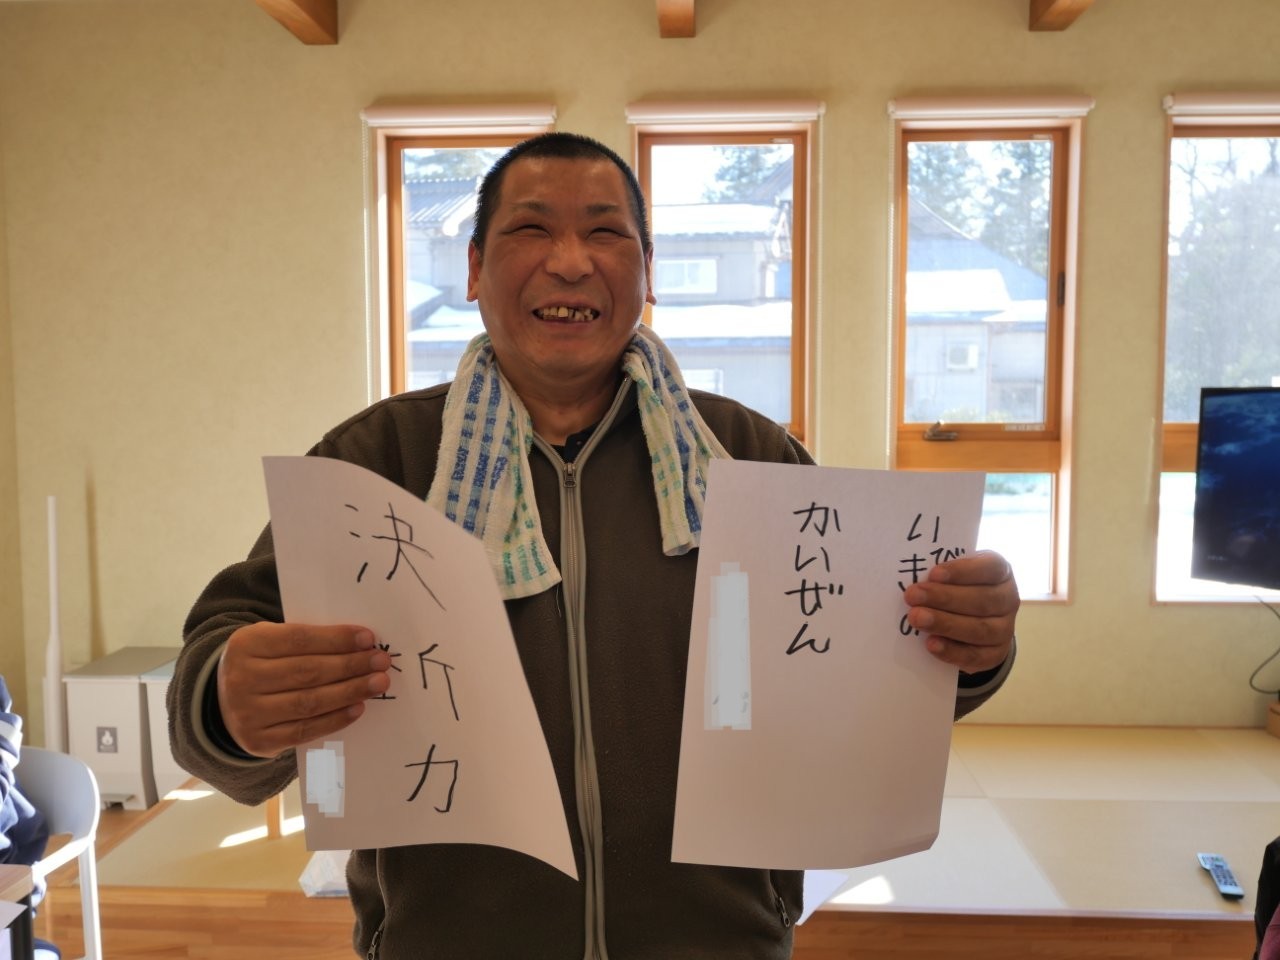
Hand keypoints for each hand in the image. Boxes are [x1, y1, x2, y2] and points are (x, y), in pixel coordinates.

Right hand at [217, 622, 390, 757]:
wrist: (223, 703)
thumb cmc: (262, 664)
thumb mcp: (271, 641)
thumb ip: (306, 641)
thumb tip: (359, 644)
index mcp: (246, 644)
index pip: (299, 639)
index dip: (336, 639)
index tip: (368, 638)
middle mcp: (242, 679)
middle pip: (308, 672)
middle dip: (350, 666)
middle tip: (380, 662)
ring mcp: (248, 713)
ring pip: (309, 702)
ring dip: (350, 692)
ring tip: (377, 683)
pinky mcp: (258, 741)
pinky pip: (305, 730)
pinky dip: (335, 719)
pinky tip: (358, 708)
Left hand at [902, 550, 1018, 674]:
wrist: (972, 621)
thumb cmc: (957, 587)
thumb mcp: (954, 575)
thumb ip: (940, 575)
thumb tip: (913, 578)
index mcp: (1000, 572)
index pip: (990, 567)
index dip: (963, 571)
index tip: (933, 574)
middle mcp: (1007, 599)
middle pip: (982, 600)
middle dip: (945, 598)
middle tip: (913, 596)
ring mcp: (1005, 629)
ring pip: (980, 629)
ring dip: (945, 624)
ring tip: (916, 618)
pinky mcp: (996, 654)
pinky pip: (976, 656)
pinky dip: (952, 651)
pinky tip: (931, 644)